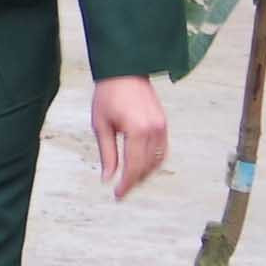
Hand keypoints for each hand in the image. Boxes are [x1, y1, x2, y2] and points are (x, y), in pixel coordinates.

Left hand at [92, 74, 168, 199]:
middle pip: (147, 167)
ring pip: (158, 160)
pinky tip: (141, 165)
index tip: (118, 195)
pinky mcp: (163, 123)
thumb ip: (107, 154)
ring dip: (145, 173)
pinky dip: (153, 161)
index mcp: (137, 131)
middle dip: (134, 181)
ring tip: (130, 180)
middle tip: (121, 191)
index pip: (133, 167)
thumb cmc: (108, 95)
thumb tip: (108, 178)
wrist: (124, 70)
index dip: (126, 184)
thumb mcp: (101, 126)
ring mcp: (162, 126)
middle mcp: (154, 130)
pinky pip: (162, 149)